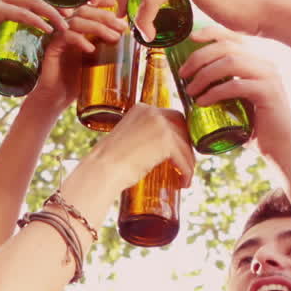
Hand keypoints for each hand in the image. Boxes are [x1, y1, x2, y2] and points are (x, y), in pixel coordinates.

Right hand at [0, 0, 69, 63]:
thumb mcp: (3, 15)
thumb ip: (18, 7)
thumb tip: (45, 7)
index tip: (69, 5)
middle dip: (56, 2)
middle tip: (72, 15)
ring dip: (51, 13)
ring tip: (64, 26)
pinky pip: (20, 12)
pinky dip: (37, 21)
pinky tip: (48, 30)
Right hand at [29, 2, 129, 107]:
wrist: (58, 98)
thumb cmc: (78, 80)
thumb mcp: (98, 61)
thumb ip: (107, 47)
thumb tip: (127, 37)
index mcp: (77, 29)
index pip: (89, 9)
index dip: (102, 4)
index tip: (118, 6)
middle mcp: (67, 29)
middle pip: (84, 11)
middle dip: (104, 16)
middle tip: (121, 26)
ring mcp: (58, 37)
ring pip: (76, 22)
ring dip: (97, 27)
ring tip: (113, 38)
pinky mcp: (51, 48)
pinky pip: (64, 37)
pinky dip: (79, 40)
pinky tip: (91, 49)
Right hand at [76, 102, 195, 193]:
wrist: (102, 169)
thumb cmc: (108, 161)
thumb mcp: (126, 139)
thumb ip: (141, 136)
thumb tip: (155, 149)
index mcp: (141, 109)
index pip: (169, 116)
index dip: (178, 133)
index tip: (180, 148)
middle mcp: (152, 112)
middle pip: (182, 125)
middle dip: (186, 144)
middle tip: (185, 162)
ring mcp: (160, 125)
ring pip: (185, 144)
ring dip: (188, 162)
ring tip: (185, 177)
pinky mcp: (166, 141)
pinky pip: (183, 158)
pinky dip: (186, 171)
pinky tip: (184, 182)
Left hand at [175, 26, 290, 157]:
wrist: (281, 147)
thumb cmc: (256, 126)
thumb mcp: (239, 100)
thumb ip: (224, 86)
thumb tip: (192, 82)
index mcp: (259, 60)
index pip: (234, 36)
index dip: (211, 32)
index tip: (191, 39)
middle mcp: (266, 63)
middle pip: (227, 47)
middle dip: (200, 57)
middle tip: (183, 74)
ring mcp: (269, 76)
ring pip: (230, 62)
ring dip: (204, 74)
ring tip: (190, 90)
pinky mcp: (268, 93)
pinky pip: (236, 86)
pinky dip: (214, 92)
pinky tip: (202, 102)